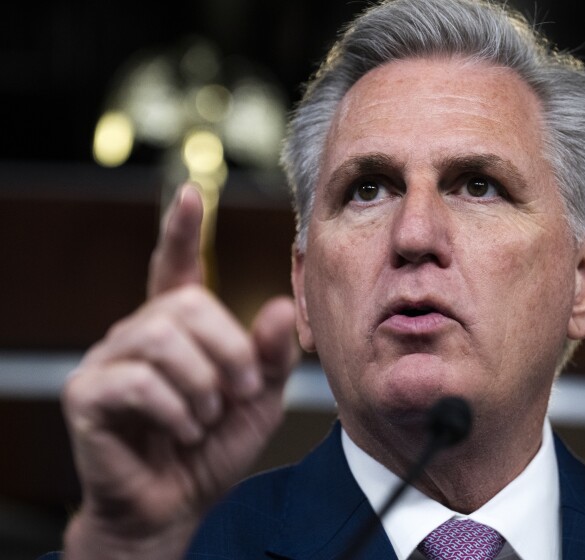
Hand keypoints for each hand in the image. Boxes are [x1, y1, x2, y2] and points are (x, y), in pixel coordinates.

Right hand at [61, 184, 298, 558]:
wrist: (176, 505)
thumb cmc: (214, 447)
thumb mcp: (260, 399)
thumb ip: (272, 355)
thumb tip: (279, 305)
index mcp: (178, 328)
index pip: (175, 266)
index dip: (182, 231)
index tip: (190, 195)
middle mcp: (138, 333)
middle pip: (185, 305)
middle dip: (228, 350)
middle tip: (242, 391)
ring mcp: (107, 361)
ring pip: (161, 338)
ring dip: (202, 383)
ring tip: (208, 417)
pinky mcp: (87, 394)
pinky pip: (138, 381)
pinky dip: (176, 409)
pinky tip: (184, 429)